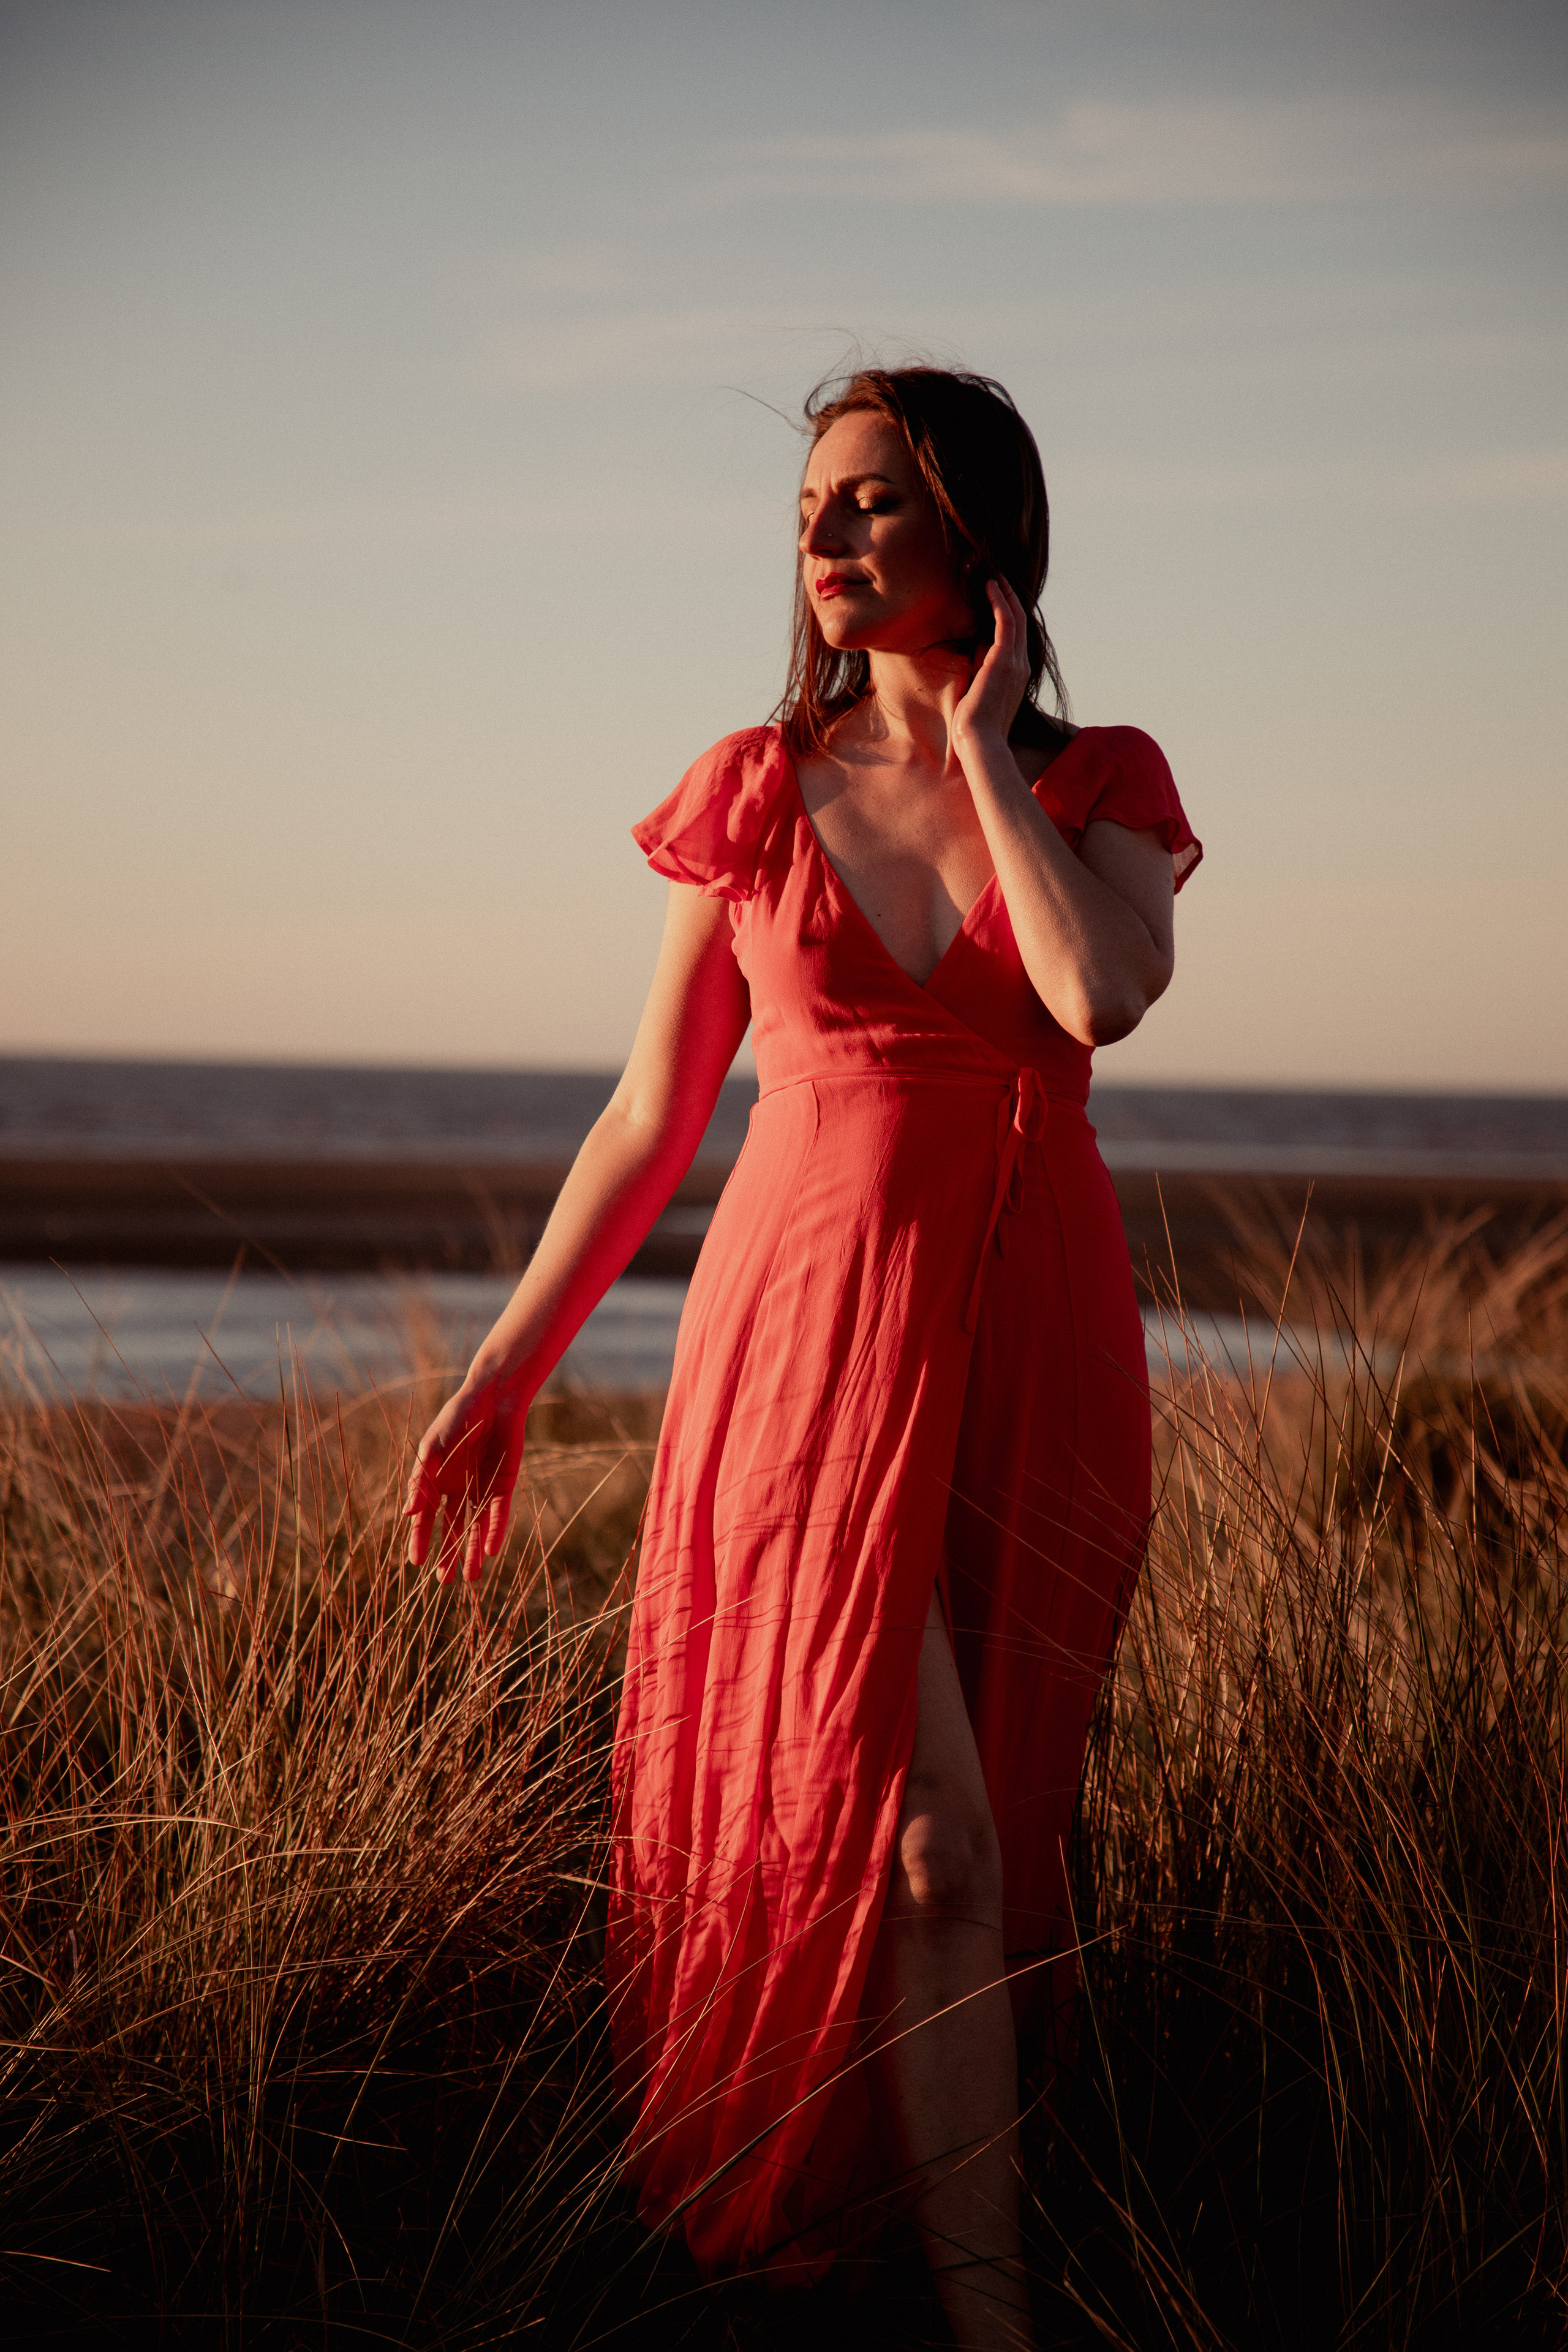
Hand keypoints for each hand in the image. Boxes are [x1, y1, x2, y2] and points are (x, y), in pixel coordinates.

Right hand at [404, 1371, 527, 1586]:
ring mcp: (481, 1489)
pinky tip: (489, 1551)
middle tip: (443, 1582)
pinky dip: (494, 1532)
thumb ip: (422, 1479)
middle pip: (450, 1528)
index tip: (416, 1563)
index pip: (425, 1517)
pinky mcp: (503, 1486)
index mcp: (435, 1480)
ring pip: (475, 1528)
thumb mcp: (435, 1447)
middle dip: (447, 1554)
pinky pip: (498, 1514)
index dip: (420, 1539)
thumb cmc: (458, 1417)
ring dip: (471, 1552)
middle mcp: (457, 1489)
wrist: (494, 1398)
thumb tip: (409, 1513)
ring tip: (469, 1579)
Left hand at [951, 577, 1030, 757]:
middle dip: (1010, 599)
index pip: (1016, 637)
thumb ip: (982, 672)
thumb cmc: (975, 726)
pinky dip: (999, 601)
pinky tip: (990, 586)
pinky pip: (1006, 621)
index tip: (999, 598)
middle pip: (1020, 622)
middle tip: (999, 579)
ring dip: (1005, 594)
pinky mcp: (1004, 659)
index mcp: (1017, 675)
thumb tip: (976, 652)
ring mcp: (1015, 661)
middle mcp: (1021, 665)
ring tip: (994, 576)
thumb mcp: (979, 693)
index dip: (1009, 615)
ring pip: (1015, 617)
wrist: (980, 740)